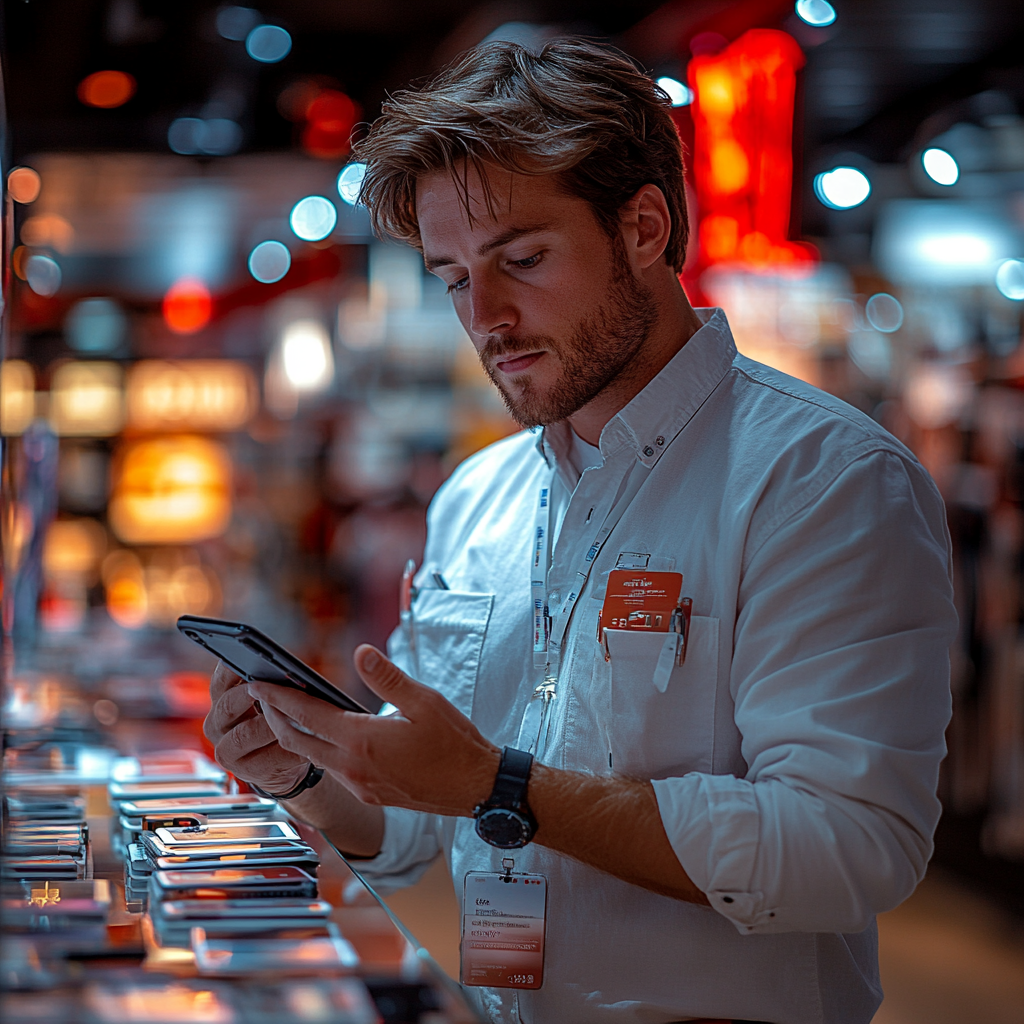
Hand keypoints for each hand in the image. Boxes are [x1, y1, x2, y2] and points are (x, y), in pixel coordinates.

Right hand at [203, 662, 309, 794]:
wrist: (285, 764)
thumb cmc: (280, 720)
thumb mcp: (271, 700)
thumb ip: (271, 684)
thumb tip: (286, 668)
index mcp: (221, 701)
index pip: (220, 681)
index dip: (230, 668)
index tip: (246, 654)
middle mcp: (216, 725)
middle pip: (228, 705)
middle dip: (250, 693)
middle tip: (267, 685)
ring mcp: (228, 751)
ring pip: (247, 732)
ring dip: (272, 721)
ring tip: (293, 711)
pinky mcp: (246, 771)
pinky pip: (268, 756)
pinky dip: (288, 746)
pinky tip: (304, 739)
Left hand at [248, 645, 499, 815]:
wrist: (474, 787)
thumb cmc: (454, 744)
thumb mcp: (425, 701)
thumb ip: (388, 677)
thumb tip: (361, 653)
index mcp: (363, 740)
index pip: (307, 715)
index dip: (279, 698)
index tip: (259, 684)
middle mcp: (354, 767)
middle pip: (297, 741)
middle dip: (274, 718)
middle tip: (262, 696)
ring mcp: (359, 784)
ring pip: (312, 758)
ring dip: (294, 735)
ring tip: (286, 712)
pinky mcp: (369, 794)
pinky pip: (331, 770)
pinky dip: (316, 750)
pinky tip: (324, 736)